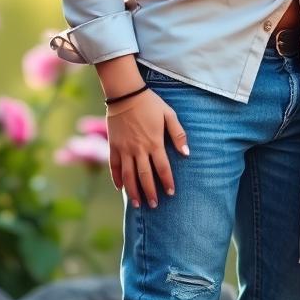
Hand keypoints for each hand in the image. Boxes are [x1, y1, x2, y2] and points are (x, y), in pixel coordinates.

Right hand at [106, 90, 188, 208]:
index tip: (170, 193)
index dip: (167, 182)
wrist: (126, 93)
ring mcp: (124, 148)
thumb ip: (178, 134)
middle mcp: (139, 149)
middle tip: (154, 205)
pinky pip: (114, 166)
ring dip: (133, 192)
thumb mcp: (169, 114)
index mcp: (154, 142)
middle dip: (150, 193)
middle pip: (145, 176)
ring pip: (128, 176)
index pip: (162, 168)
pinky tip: (120, 188)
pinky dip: (117, 179)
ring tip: (138, 204)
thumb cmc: (150, 103)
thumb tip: (186, 153)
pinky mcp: (113, 146)